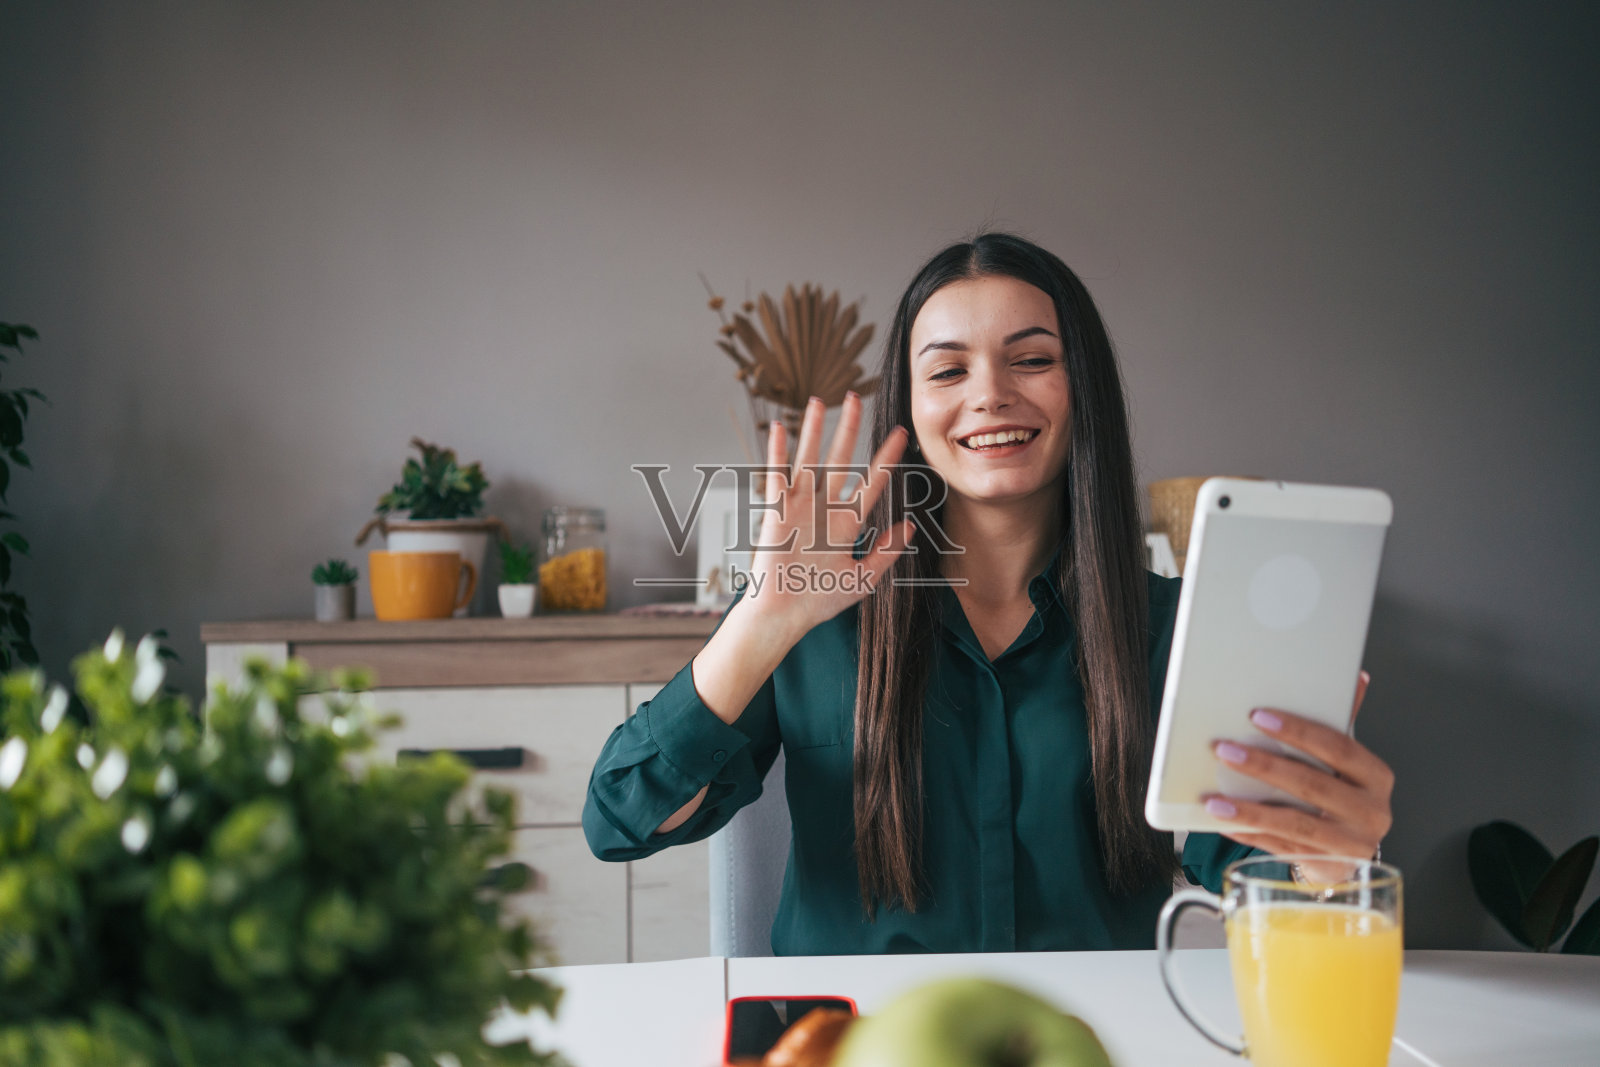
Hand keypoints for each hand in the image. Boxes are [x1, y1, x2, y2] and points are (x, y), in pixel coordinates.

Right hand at [736, 392, 914, 639]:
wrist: (783, 616)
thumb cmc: (818, 600)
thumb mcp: (863, 579)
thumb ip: (886, 553)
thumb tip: (909, 525)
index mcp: (846, 524)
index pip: (871, 484)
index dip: (885, 459)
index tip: (900, 435)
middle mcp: (823, 510)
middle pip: (839, 461)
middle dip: (848, 430)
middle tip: (857, 398)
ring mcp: (799, 508)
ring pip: (808, 461)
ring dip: (813, 431)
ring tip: (819, 401)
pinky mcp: (775, 514)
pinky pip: (776, 478)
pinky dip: (776, 454)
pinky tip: (779, 429)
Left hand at [1204, 671, 1393, 879]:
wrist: (1349, 853)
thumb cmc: (1341, 797)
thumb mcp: (1345, 761)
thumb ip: (1340, 722)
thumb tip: (1356, 675)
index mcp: (1374, 776)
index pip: (1338, 747)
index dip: (1298, 731)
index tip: (1257, 716)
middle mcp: (1371, 811)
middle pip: (1312, 785)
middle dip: (1264, 766)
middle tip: (1224, 750)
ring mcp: (1350, 844)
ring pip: (1295, 824)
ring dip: (1250, 810)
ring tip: (1214, 800)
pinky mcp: (1327, 868)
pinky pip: (1281, 849)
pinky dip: (1250, 835)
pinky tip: (1223, 823)